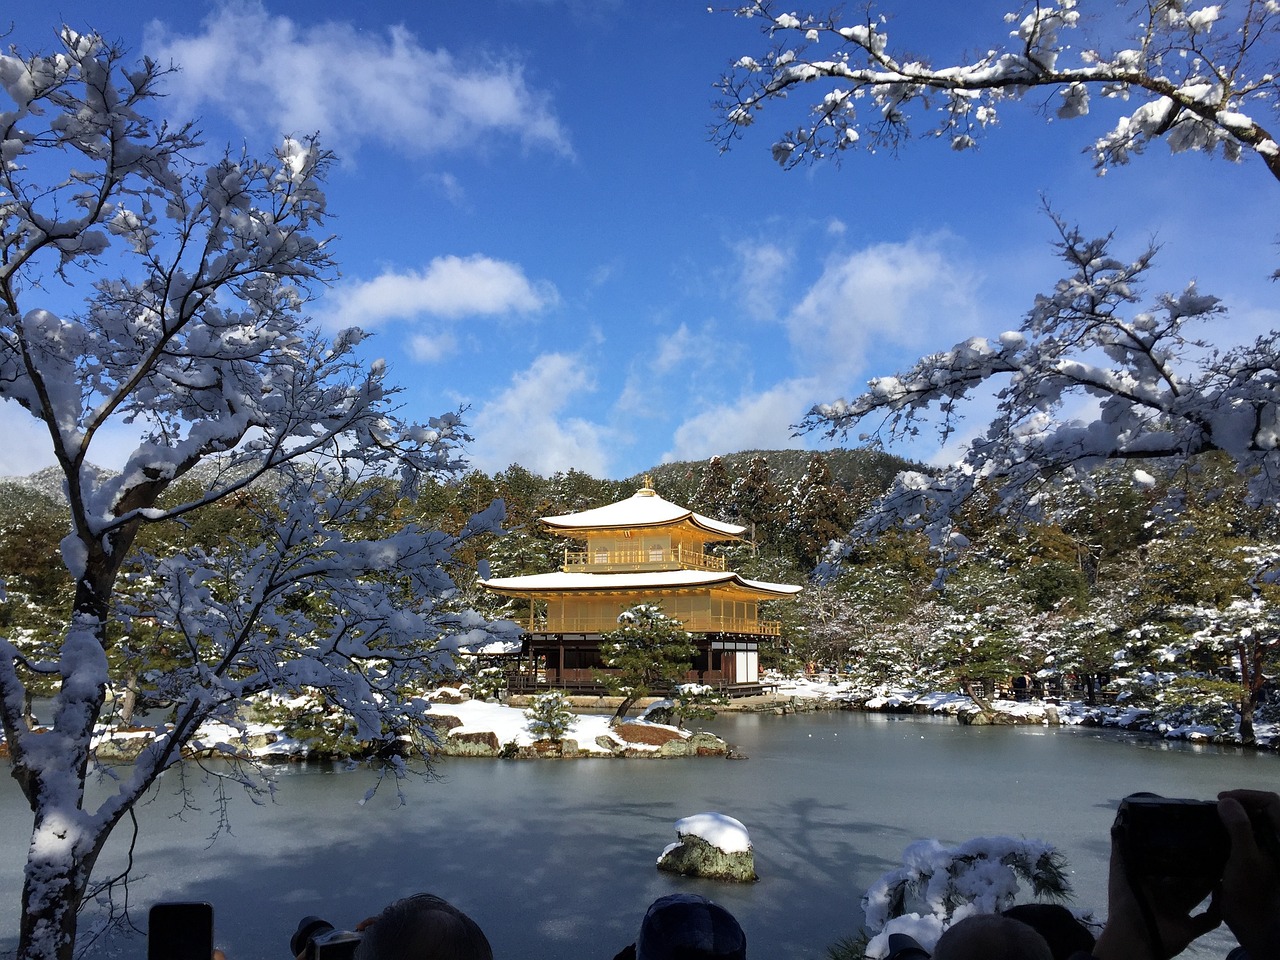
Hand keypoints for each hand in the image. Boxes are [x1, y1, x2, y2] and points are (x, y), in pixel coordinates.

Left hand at [1091, 822, 1219, 959]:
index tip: (1191, 836)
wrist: (1133, 938)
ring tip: (1225, 864)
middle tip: (1214, 848)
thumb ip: (1120, 850)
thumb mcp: (1119, 871)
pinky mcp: (1189, 929)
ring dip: (1211, 883)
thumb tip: (1120, 823)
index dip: (1177, 852)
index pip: (1166, 864)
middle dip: (1198, 866)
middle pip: (1186, 878)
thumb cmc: (1126, 902)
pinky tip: (1225, 892)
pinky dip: (1219, 908)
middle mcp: (1164, 896)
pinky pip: (1209, 919)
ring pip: (1199, 894)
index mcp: (1149, 882)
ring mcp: (1178, 912)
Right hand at [1217, 789, 1279, 959]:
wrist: (1255, 927)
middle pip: (1265, 810)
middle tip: (1216, 807)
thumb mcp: (1245, 858)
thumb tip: (1227, 801)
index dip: (1248, 795)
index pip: (1272, 802)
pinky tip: (1216, 836)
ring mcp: (1269, 852)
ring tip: (1214, 818)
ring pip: (1256, 822)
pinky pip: (1248, 836)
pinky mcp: (1257, 861)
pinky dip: (1233, 830)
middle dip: (1241, 803)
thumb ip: (1240, 828)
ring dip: (1236, 816)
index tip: (1222, 799)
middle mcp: (1278, 842)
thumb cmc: (1253, 892)